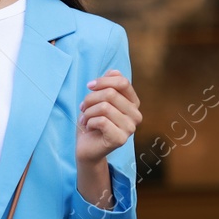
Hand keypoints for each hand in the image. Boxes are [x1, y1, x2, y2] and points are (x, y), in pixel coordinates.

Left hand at [76, 69, 139, 208]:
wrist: (86, 147)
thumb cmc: (92, 121)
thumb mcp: (98, 99)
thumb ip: (108, 85)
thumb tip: (114, 71)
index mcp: (133, 103)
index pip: (122, 82)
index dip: (103, 80)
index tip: (89, 86)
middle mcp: (136, 115)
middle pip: (111, 93)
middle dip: (91, 98)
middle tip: (83, 107)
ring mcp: (130, 128)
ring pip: (104, 107)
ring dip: (88, 112)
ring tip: (85, 118)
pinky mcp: (121, 139)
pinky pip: (101, 121)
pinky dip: (89, 122)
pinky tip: (89, 127)